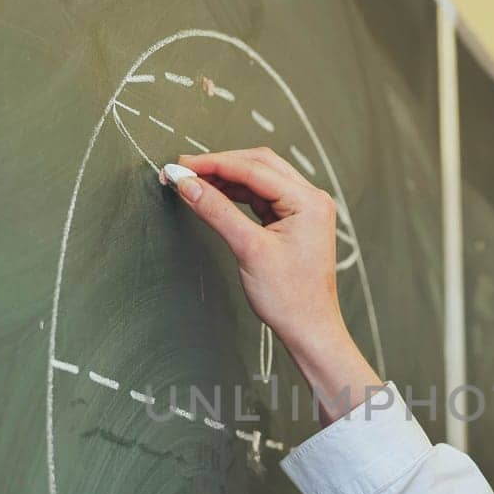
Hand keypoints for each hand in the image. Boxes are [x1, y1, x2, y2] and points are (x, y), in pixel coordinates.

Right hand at [172, 148, 382, 423]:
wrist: (310, 329)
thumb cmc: (289, 298)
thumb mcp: (248, 249)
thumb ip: (216, 211)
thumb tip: (187, 185)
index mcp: (308, 201)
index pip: (253, 169)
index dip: (213, 164)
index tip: (181, 167)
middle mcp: (311, 198)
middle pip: (259, 165)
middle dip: (219, 165)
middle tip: (184, 171)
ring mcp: (305, 209)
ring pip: (259, 179)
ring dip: (227, 178)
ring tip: (194, 183)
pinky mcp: (295, 221)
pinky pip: (262, 197)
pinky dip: (237, 194)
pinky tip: (215, 196)